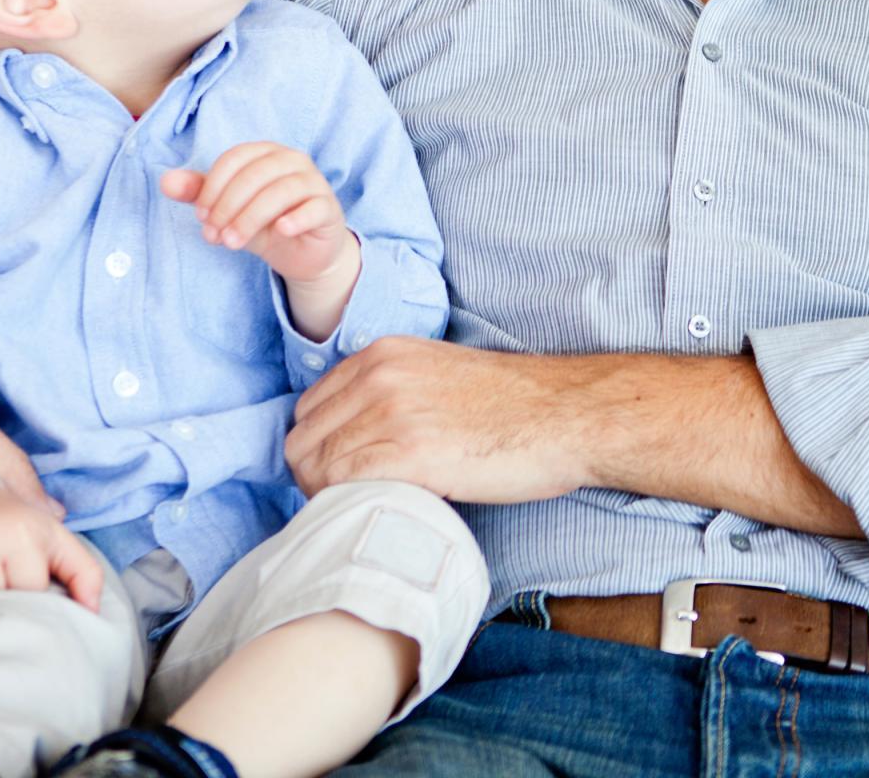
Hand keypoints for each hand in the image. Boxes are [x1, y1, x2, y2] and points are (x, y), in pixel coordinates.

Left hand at [160, 144, 354, 285]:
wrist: (302, 254)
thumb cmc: (263, 224)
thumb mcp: (227, 209)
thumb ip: (199, 192)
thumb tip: (165, 181)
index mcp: (266, 153)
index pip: (234, 159)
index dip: (212, 187)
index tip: (201, 217)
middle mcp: (292, 160)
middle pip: (256, 174)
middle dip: (228, 206)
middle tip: (215, 236)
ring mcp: (314, 183)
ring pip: (281, 191)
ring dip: (251, 218)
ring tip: (233, 242)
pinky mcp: (329, 208)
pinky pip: (313, 207)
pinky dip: (294, 219)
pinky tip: (279, 231)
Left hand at [286, 339, 589, 503]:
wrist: (565, 416)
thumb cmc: (513, 406)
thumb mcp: (439, 374)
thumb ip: (392, 391)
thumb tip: (357, 434)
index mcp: (383, 354)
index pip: (308, 408)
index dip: (318, 447)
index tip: (340, 473)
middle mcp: (379, 377)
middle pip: (302, 440)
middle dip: (314, 476)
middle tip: (348, 502)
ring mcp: (391, 414)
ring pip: (315, 468)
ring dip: (330, 498)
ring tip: (365, 511)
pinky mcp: (409, 455)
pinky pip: (341, 487)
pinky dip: (347, 507)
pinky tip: (378, 513)